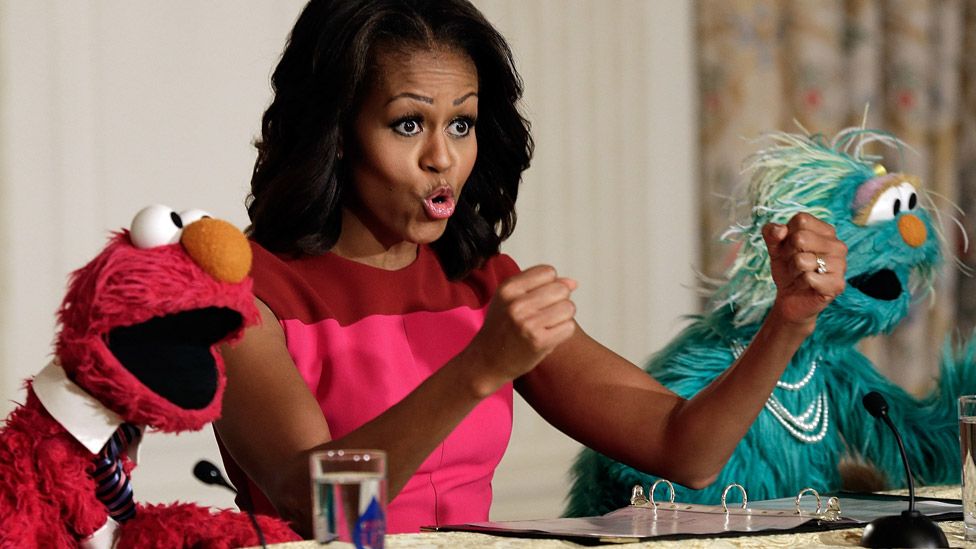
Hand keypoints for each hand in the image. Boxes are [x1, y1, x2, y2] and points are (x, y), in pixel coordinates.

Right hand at [464, 265, 576, 389]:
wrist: (487, 361)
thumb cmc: (502, 328)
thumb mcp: (511, 299)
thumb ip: (542, 286)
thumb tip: (573, 283)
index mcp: (508, 288)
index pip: (548, 272)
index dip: (550, 284)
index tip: (540, 298)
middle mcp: (516, 304)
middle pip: (561, 289)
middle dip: (559, 300)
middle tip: (545, 314)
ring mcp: (527, 323)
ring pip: (568, 307)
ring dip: (563, 317)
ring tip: (547, 325)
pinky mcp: (538, 341)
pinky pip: (569, 327)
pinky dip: (563, 332)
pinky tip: (548, 336)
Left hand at [762, 212, 846, 329]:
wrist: (791, 298)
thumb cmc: (787, 268)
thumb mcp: (774, 247)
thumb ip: (772, 233)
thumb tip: (780, 230)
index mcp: (826, 230)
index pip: (801, 220)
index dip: (787, 235)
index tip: (790, 247)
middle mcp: (838, 244)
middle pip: (800, 238)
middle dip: (789, 254)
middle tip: (794, 264)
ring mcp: (841, 264)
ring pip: (802, 260)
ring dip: (793, 270)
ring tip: (801, 275)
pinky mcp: (837, 284)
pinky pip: (808, 278)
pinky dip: (800, 283)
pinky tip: (806, 285)